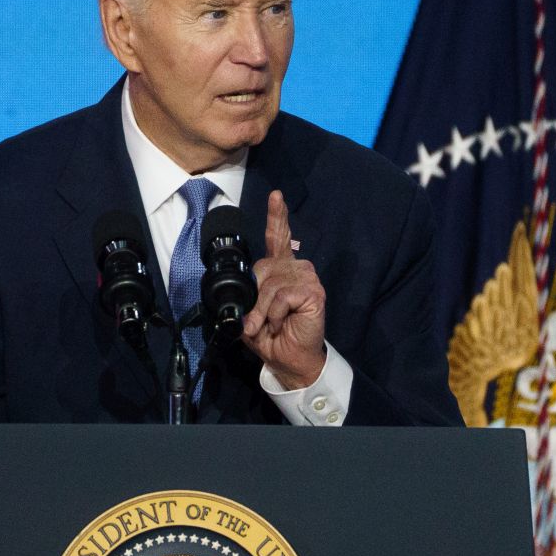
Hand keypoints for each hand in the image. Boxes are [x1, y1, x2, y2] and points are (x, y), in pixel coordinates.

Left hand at [242, 190, 325, 388]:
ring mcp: (308, 280)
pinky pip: (282, 296)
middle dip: (254, 299)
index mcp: (282, 269)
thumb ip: (247, 297)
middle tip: (256, 321)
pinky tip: (281, 322)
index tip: (276, 196)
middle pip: (264, 269)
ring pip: (271, 285)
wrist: (289, 358)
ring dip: (263, 311)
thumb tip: (240, 295)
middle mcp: (297, 269)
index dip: (277, 216)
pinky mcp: (314, 293)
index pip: (279, 237)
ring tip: (270, 324)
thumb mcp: (251, 314)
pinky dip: (274, 314)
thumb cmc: (272, 335)